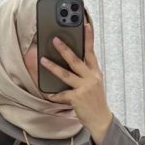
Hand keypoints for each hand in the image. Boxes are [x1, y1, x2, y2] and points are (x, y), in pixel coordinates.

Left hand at [40, 22, 113, 144]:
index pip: (91, 52)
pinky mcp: (77, 99)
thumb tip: (71, 59)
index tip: (85, 25)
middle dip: (65, 49)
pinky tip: (47, 93)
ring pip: (66, 75)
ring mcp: (84, 89)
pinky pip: (62, 94)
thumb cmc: (95, 101)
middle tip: (55, 39)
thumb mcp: (95, 84)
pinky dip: (54, 95)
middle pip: (76, 60)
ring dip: (53, 67)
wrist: (101, 120)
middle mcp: (91, 79)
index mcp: (95, 73)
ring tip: (43, 60)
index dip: (88, 38)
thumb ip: (86, 72)